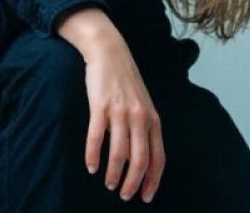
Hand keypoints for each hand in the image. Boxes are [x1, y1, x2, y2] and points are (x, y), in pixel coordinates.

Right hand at [82, 38, 164, 203]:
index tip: (146, 196)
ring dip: (114, 173)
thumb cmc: (125, 80)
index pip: (158, 156)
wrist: (109, 51)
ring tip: (109, 184)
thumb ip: (144, 127)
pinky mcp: (100, 106)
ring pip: (119, 152)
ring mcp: (120, 111)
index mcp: (153, 118)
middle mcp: (139, 116)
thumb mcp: (142, 103)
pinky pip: (96, 138)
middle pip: (140, 159)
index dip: (153, 180)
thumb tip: (140, 158)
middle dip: (133, 182)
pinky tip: (91, 167)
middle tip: (125, 195)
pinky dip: (93, 156)